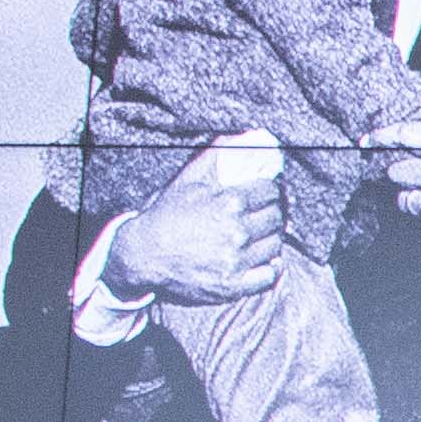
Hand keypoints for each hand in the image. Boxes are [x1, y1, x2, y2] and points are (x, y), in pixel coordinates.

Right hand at [104, 138, 293, 302]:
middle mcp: (237, 231)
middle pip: (276, 219)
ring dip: (270, 240)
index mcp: (230, 202)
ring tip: (259, 237)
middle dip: (272, 214)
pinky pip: (270, 275)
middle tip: (264, 215)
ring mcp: (236, 260)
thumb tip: (243, 137)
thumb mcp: (188, 180)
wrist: (144, 253)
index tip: (265, 195)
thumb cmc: (166, 214)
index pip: (270, 192)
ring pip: (275, 245)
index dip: (270, 191)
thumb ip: (216, 157)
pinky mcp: (233, 285)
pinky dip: (271, 268)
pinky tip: (263, 260)